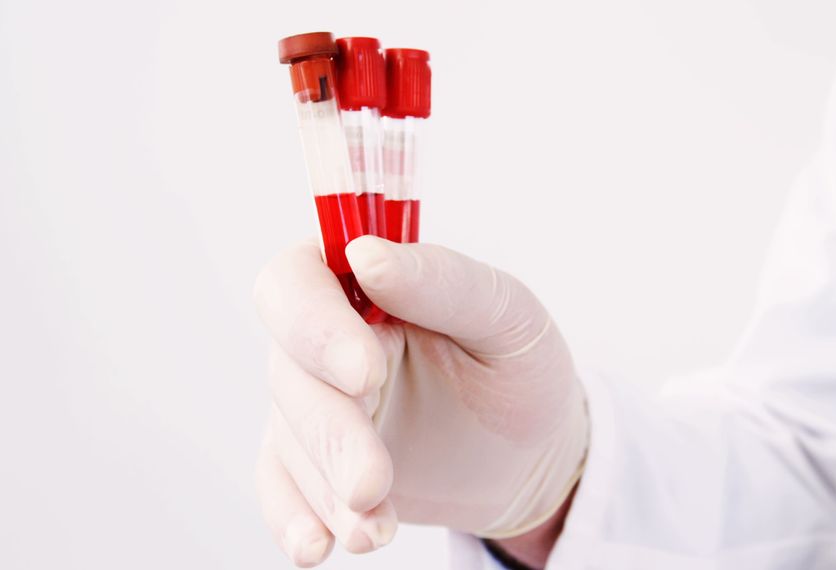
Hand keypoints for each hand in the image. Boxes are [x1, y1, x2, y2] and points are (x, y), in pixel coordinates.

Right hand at [253, 237, 588, 565]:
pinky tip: (316, 546)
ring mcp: (316, 403)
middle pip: (288, 371)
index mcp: (364, 282)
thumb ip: (442, 281)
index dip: (314, 324)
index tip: (366, 373)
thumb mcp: (506, 316)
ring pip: (288, 437)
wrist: (529, 455)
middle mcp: (326, 338)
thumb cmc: (519, 369)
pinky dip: (292, 518)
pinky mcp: (316, 463)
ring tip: (374, 530)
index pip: (297, 280)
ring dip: (325, 489)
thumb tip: (364, 253)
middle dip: (331, 432)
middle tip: (373, 481)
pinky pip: (280, 486)